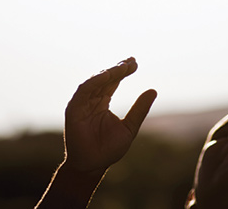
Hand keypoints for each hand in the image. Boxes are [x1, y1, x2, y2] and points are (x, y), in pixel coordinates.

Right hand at [63, 57, 156, 173]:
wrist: (93, 166)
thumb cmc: (109, 149)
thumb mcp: (129, 127)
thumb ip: (139, 109)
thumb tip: (154, 90)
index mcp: (102, 102)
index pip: (113, 81)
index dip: (123, 71)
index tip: (135, 62)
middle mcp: (92, 99)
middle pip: (105, 78)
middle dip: (118, 69)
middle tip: (131, 62)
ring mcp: (82, 103)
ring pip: (95, 81)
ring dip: (108, 73)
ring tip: (122, 67)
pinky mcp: (74, 109)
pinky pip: (83, 91)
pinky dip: (94, 81)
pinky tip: (106, 76)